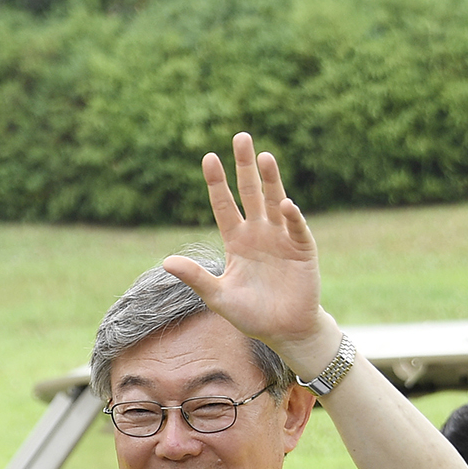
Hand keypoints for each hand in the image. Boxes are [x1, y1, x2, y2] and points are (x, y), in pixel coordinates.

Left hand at [160, 133, 338, 371]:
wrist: (284, 331)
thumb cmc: (251, 315)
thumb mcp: (218, 296)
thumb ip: (196, 278)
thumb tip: (165, 262)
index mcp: (236, 241)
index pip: (224, 204)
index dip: (216, 183)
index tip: (208, 157)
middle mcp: (259, 233)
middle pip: (250, 192)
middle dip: (245, 166)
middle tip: (240, 137)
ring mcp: (281, 238)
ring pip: (274, 201)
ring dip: (270, 180)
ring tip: (264, 157)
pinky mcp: (302, 249)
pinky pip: (296, 228)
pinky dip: (291, 216)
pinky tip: (283, 203)